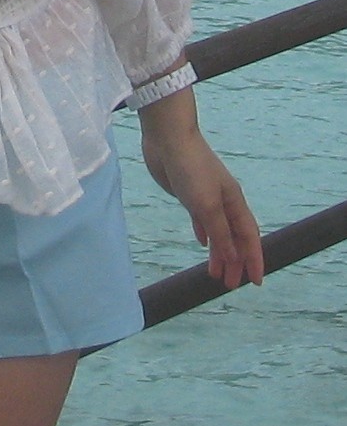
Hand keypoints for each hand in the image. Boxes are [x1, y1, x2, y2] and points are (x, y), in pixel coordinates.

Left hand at [139, 89, 264, 288]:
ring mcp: (206, 197)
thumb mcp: (207, 205)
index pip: (249, 237)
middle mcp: (224, 201)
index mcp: (234, 202)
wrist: (169, 139)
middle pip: (233, 237)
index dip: (253, 259)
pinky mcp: (188, 193)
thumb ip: (220, 232)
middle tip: (230, 285)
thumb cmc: (191, 169)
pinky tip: (202, 242)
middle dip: (234, 261)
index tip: (256, 282)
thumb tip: (233, 257)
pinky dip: (205, 233)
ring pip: (217, 231)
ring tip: (214, 273)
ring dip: (218, 252)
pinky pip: (202, 219)